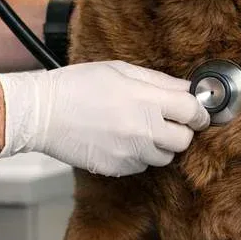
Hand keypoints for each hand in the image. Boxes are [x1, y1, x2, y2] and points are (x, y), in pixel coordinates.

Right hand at [0, 61, 209, 175]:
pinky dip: (139, 156)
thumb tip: (187, 89)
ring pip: (165, 157)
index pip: (192, 111)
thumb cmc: (78, 85)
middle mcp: (142, 130)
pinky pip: (142, 166)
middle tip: (169, 120)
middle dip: (181, 130)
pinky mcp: (117, 168)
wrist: (42, 114)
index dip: (199, 111)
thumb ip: (158, 81)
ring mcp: (130, 152)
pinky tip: (122, 140)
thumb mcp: (121, 70)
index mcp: (145, 100)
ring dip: (160, 145)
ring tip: (140, 130)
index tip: (196, 111)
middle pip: (184, 140)